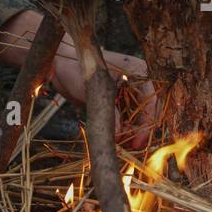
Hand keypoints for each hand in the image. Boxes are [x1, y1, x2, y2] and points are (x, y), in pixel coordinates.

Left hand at [0, 11, 159, 150]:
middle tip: (130, 146)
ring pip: (137, 118)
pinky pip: (125, 119)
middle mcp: (136, 84)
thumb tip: (122, 135)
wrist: (58, 64)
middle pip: (148, 112)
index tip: (137, 141)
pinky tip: (116, 139)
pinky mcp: (115, 102)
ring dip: (132, 132)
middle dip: (140, 130)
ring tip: (122, 145)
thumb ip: (112, 113)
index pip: (153, 101)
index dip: (147, 123)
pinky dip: (122, 130)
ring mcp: (125, 93)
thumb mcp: (98, 92)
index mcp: (138, 74)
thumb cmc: (78, 69)